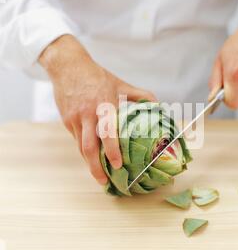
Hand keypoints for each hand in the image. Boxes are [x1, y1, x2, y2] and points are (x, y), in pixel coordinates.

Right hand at [39, 35, 155, 184]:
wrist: (68, 67)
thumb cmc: (97, 76)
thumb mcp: (120, 83)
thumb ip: (140, 95)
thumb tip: (159, 105)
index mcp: (103, 106)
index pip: (107, 133)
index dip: (112, 151)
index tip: (118, 165)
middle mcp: (87, 115)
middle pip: (88, 148)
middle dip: (95, 168)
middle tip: (105, 182)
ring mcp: (74, 119)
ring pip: (80, 148)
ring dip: (89, 164)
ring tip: (99, 176)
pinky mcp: (67, 121)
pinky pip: (76, 140)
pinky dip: (84, 152)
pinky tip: (92, 159)